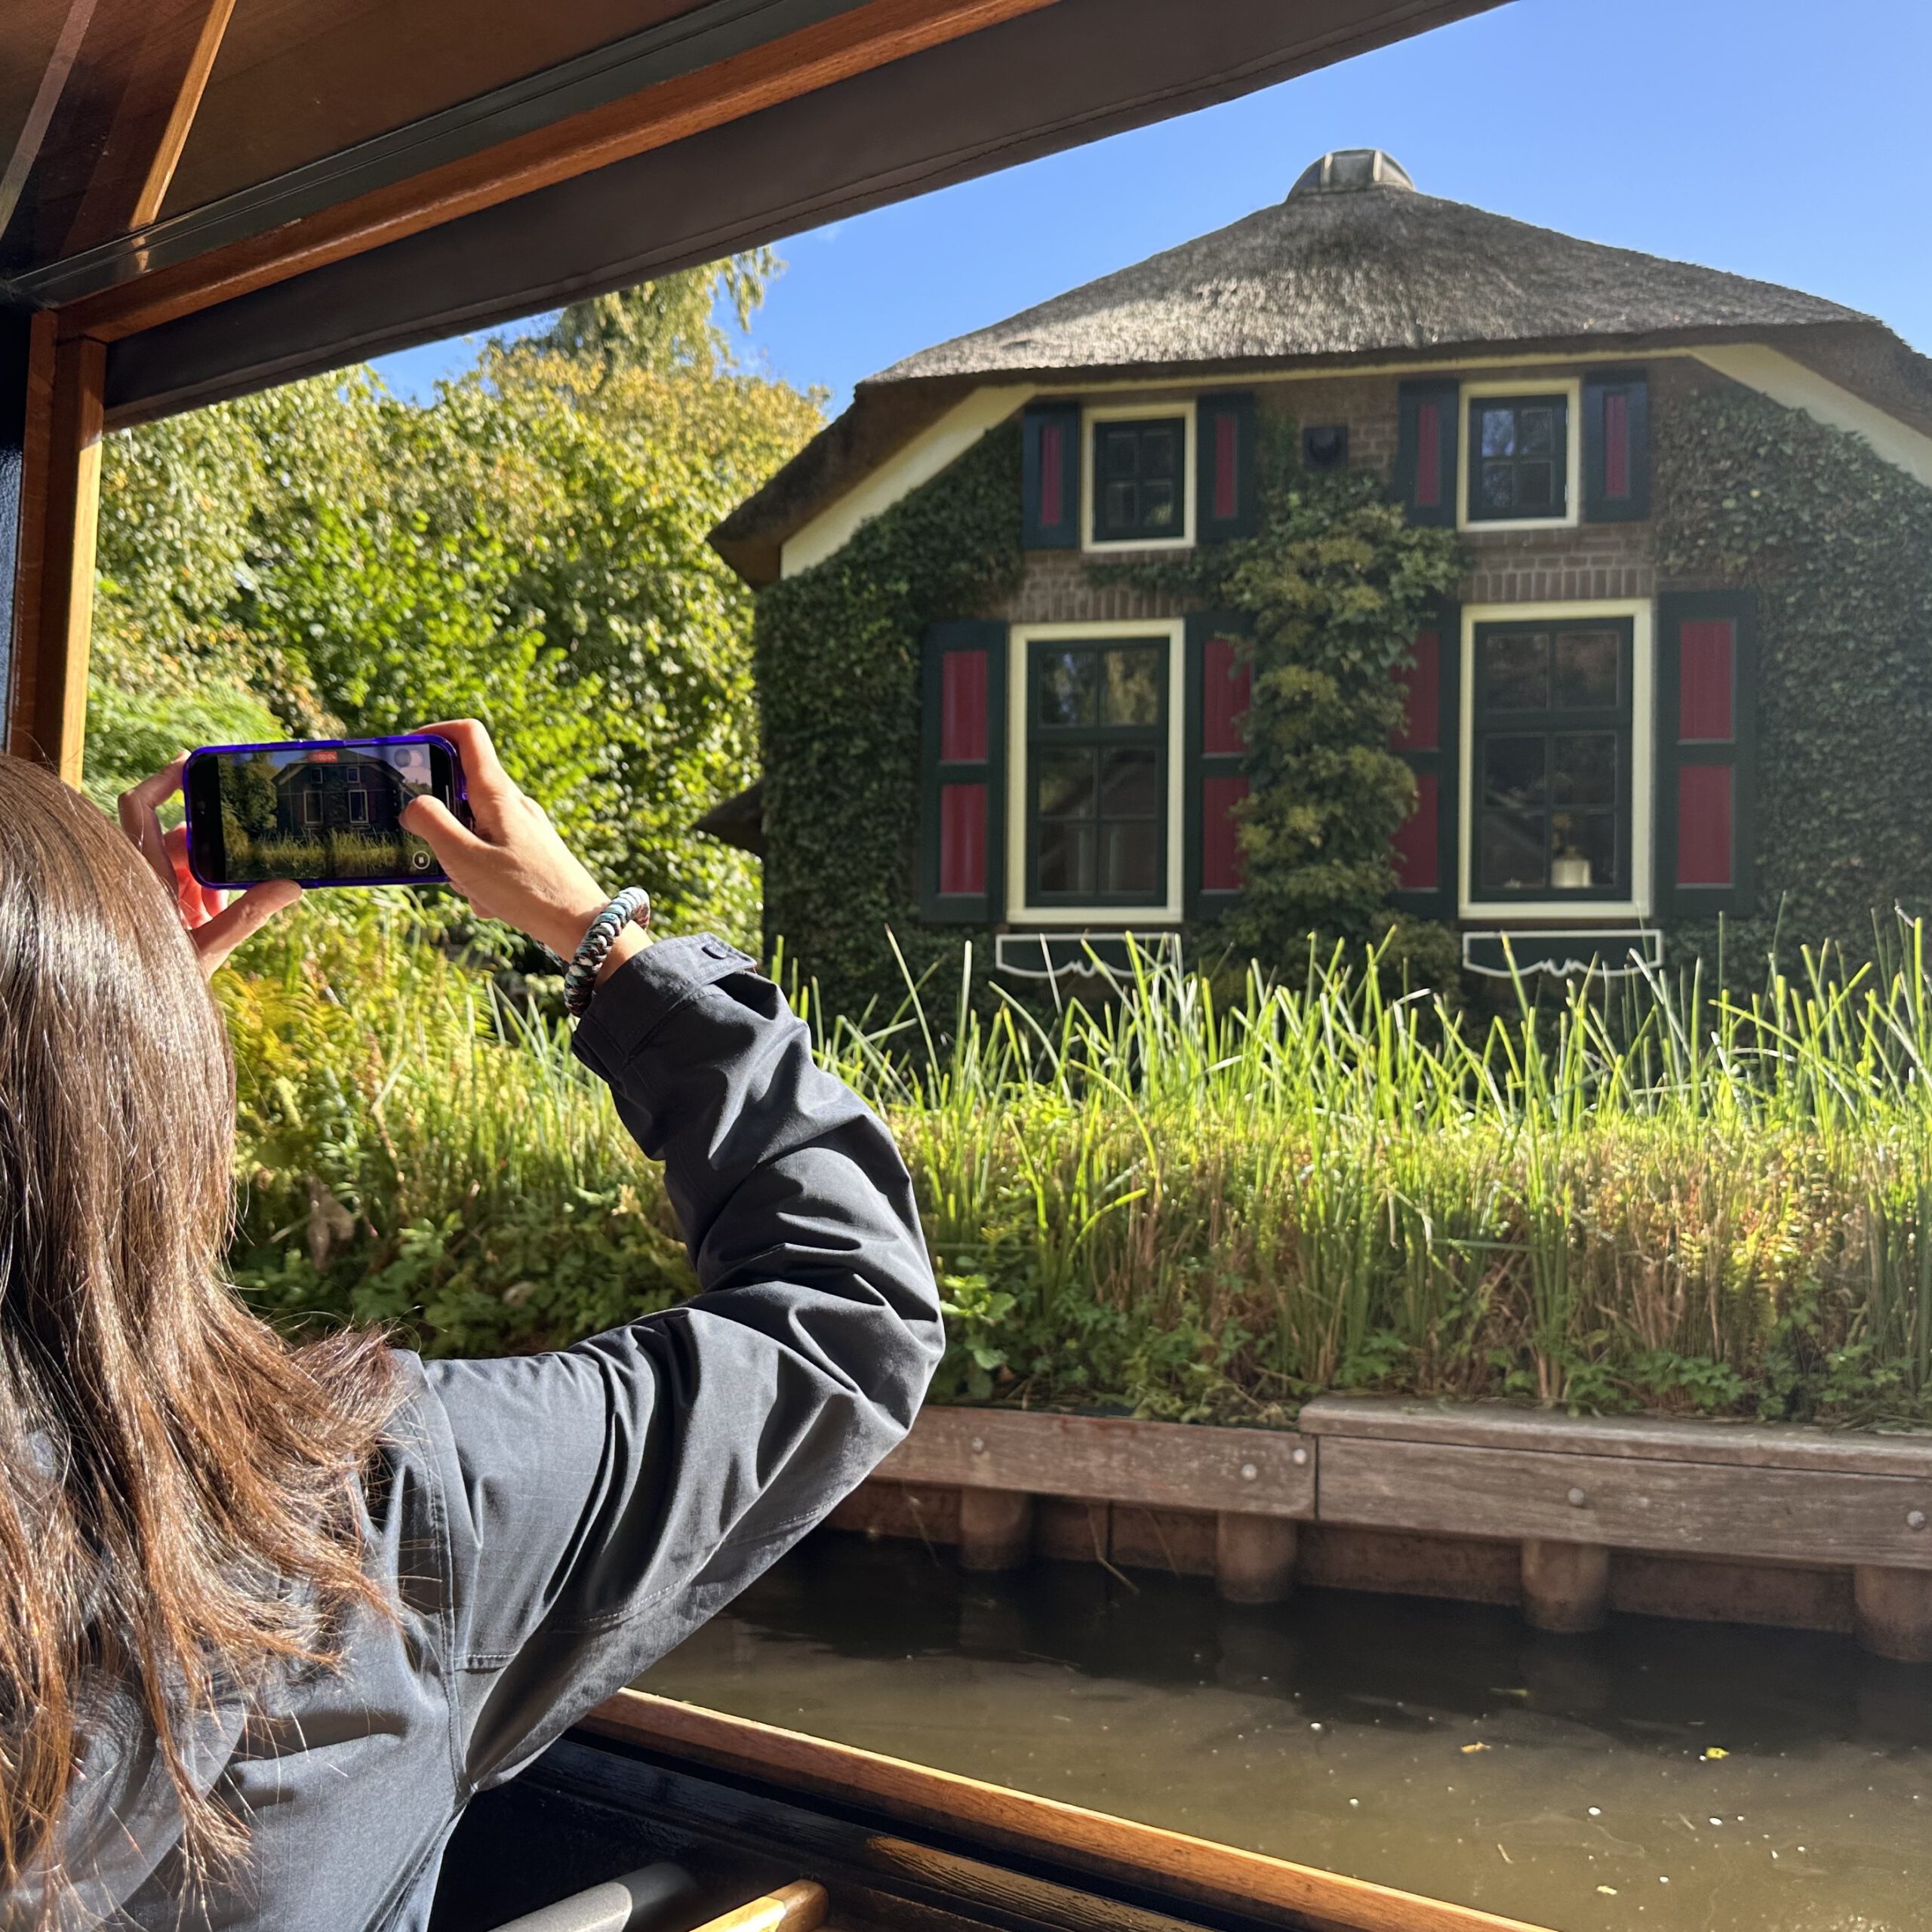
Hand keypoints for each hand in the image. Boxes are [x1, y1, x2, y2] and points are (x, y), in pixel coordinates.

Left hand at [118, 757, 302, 976]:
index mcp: (143, 874)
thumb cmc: (158, 984)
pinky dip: (208, 892)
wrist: (133, 1015)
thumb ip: (247, 916)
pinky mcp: (161, 906)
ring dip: (213, 875)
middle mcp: (142, 874)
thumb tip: (291, 885)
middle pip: (176, 834)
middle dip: (213, 845)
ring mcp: (151, 889)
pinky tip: (218, 914)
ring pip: (186, 860)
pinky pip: (187, 883)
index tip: (194, 762)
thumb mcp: (208, 949)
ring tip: (225, 903)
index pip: (139, 806)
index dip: (162, 778)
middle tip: (244, 854)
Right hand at [400, 720, 645, 978]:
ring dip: (462, 860)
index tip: (410, 750)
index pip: (468, 736)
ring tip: (476, 889)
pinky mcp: (531, 851)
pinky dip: (482, 877)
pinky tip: (492, 902)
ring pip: (474, 831)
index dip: (435, 733)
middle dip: (441, 826)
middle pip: (461, 794)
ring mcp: (525, 827)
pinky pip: (491, 855)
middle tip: (440, 856)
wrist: (581, 924)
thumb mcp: (464, 858)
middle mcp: (514, 803)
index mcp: (497, 794)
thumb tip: (414, 804)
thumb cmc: (525, 891)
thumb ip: (432, 824)